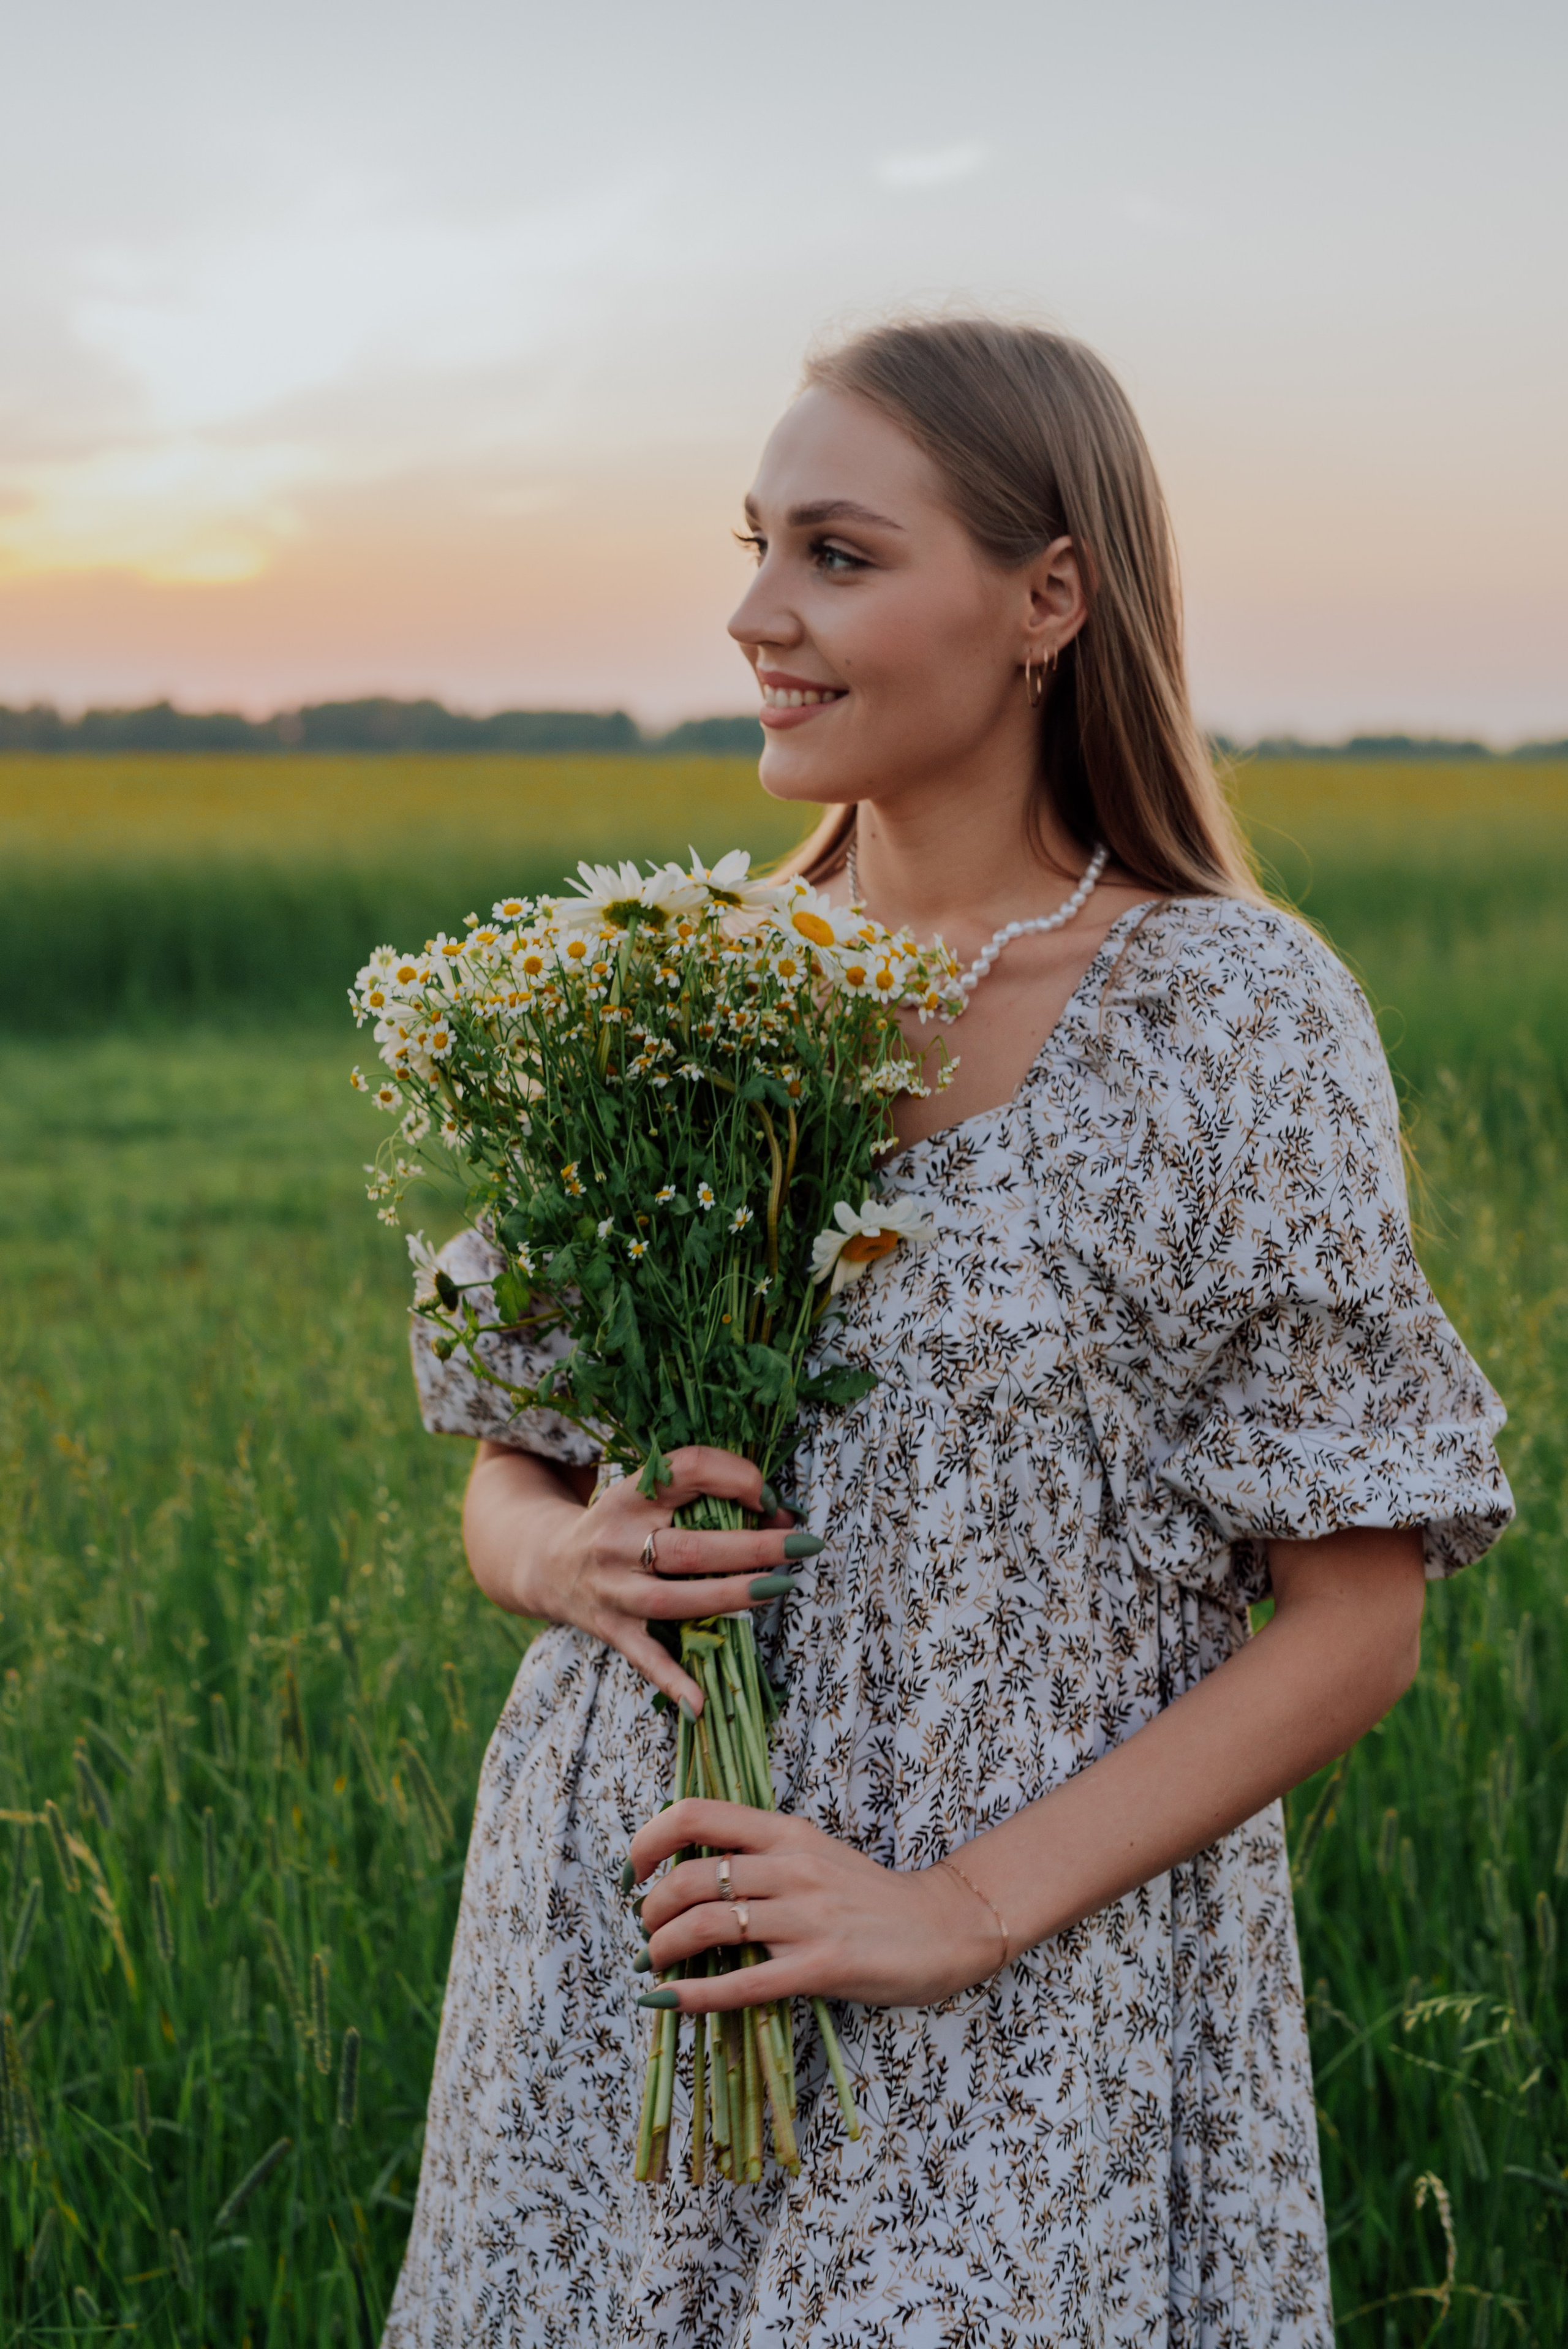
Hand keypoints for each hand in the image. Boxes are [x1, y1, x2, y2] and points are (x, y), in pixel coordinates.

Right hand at [490, 1445, 821, 1712]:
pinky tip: (701, 1702)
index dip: (736, 1477)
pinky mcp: (609, 1628)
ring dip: (731, 1596)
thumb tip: (780, 1518)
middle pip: (691, 1546)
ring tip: (779, 1588)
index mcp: (632, 1495)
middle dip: (753, 1546)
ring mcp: (613, 1588)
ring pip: (675, 1598)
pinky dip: (671, 1680)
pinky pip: (644, 1657)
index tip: (768, 1498)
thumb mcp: (650, 1498)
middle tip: (803, 1545)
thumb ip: (706, 1500)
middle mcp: (618, 1540)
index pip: (688, 1471)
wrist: (546, 1562)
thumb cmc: (621, 1524)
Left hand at [628, 1798, 1005, 2010]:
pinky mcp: (820, 1966)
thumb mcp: (811, 1853)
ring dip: (663, 1947)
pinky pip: (742, 1982)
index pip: (695, 1814)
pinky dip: (693, 1994)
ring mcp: (806, 1917)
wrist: (940, 1926)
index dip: (648, 1840)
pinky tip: (665, 2001)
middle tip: (645, 1930)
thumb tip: (685, 1866)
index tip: (632, 1871)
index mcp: (786, 1831)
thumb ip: (757, 1853)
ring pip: (708, 1925)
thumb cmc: (867, 1894)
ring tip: (653, 1962)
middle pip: (691, 1877)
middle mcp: (791, 1866)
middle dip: (650, 1909)